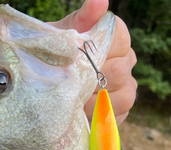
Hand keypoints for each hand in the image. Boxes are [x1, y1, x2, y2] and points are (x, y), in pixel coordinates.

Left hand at [50, 0, 136, 124]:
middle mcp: (126, 61)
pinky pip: (118, 116)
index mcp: (115, 38)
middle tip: (70, 85)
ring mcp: (126, 87)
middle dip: (93, 79)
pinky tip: (82, 114)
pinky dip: (99, 117)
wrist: (44, 84)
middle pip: (120, 71)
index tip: (76, 59)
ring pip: (125, 96)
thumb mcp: (62, 35)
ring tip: (75, 102)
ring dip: (97, 101)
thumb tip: (99, 1)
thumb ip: (81, 19)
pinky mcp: (120, 112)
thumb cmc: (54, 56)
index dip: (98, 50)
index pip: (120, 38)